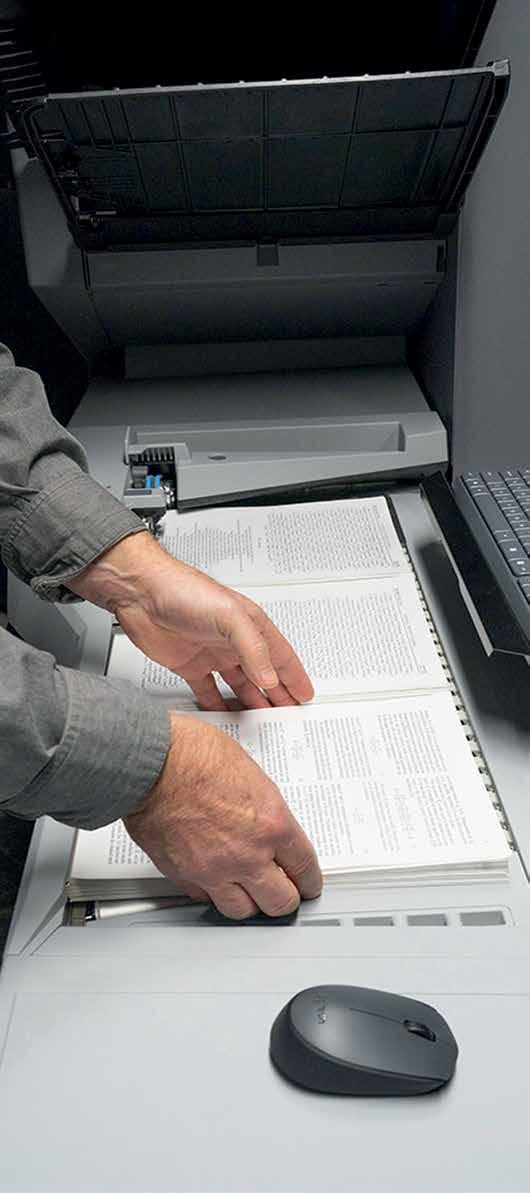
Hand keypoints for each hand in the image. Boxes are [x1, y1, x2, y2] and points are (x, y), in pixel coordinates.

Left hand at [69, 531, 313, 709]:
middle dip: (278, 695)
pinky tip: (226, 717)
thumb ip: (253, 649)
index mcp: (250, 625)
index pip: (280, 656)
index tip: (306, 695)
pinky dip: (218, 706)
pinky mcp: (189, 666)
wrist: (140, 593)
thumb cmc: (183, 590)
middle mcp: (233, 641)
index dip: (294, 676)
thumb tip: (269, 678)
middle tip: (289, 716)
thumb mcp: (229, 616)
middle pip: (262, 675)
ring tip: (263, 722)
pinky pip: (209, 692)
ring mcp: (212, 654)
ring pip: (239, 686)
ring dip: (251, 704)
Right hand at [124, 713, 322, 917]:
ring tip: (249, 891)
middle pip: (280, 902)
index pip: (305, 868)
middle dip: (285, 898)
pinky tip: (214, 879)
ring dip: (249, 901)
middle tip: (283, 891)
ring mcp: (214, 870)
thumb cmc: (194, 755)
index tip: (307, 882)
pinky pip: (205, 898)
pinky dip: (212, 893)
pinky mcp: (184, 875)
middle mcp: (248, 855)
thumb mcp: (251, 774)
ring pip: (243, 911)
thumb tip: (269, 825)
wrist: (151, 761)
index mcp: (272, 824)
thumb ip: (264, 808)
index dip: (309, 881)